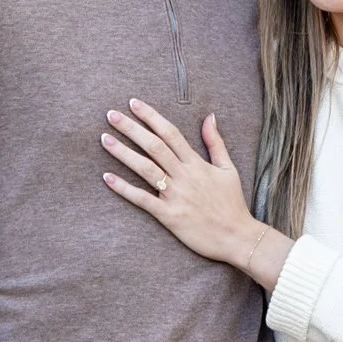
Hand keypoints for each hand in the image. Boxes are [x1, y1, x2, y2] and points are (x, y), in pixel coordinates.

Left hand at [101, 100, 291, 289]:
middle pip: (154, 146)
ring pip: (145, 168)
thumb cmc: (232, 204)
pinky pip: (143, 199)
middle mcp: (184, 176)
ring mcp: (176, 196)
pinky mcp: (169, 216)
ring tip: (104, 139)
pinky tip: (107, 177)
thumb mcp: (228, 169)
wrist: (237, 237)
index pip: (170, 133)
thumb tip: (210, 116)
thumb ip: (216, 142)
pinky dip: (124, 188)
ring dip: (123, 153)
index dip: (151, 117)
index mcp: (197, 163)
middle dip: (131, 128)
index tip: (133, 104)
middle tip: (111, 115)